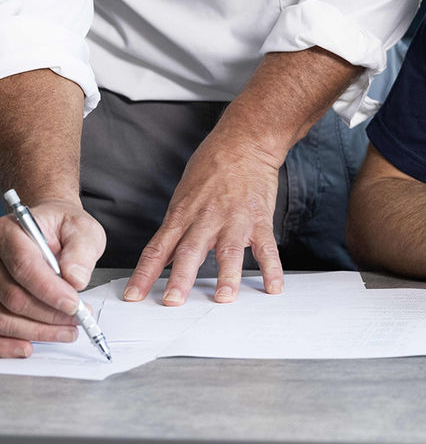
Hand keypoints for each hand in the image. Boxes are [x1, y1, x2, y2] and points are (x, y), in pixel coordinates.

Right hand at [0, 200, 105, 356]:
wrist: (50, 228)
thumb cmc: (64, 227)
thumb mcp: (83, 230)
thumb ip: (81, 252)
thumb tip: (75, 280)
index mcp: (12, 233)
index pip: (24, 265)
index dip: (50, 291)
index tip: (74, 305)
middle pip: (12, 295)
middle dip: (49, 314)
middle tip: (78, 320)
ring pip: (2, 315)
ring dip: (35, 330)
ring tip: (66, 331)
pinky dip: (8, 342)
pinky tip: (28, 346)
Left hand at [123, 131, 283, 305]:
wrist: (244, 142)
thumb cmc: (213, 166)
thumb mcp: (185, 196)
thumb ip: (177, 228)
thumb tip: (164, 255)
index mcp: (183, 215)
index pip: (158, 248)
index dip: (144, 273)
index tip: (134, 295)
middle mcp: (206, 219)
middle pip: (189, 252)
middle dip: (179, 279)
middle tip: (173, 301)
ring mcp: (234, 220)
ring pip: (228, 250)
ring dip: (226, 276)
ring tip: (224, 298)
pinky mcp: (259, 220)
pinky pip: (267, 248)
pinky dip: (272, 269)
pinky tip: (273, 287)